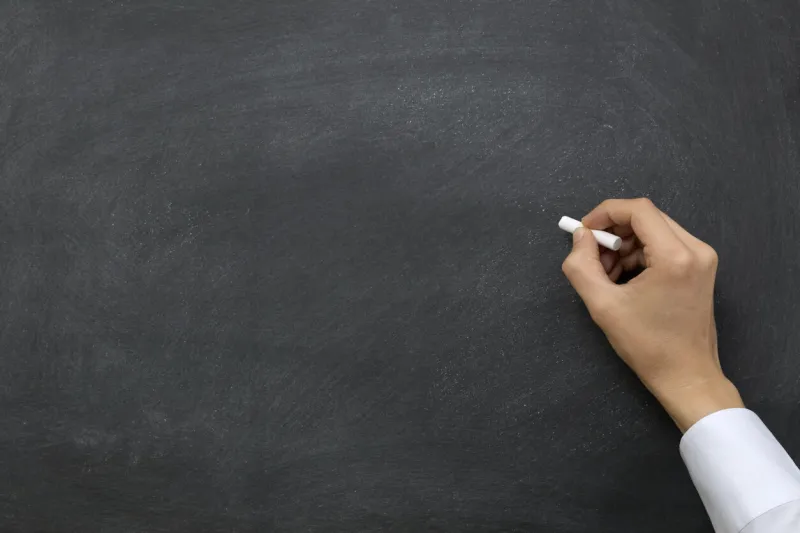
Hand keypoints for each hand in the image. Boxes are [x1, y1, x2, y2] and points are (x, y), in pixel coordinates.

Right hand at [561, 198, 742, 431]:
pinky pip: (664, 246)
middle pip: (647, 217)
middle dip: (613, 232)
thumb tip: (580, 237)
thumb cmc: (646, 345)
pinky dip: (640, 255)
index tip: (583, 232)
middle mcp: (696, 249)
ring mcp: (702, 258)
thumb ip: (581, 266)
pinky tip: (625, 280)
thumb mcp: (603, 305)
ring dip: (625, 245)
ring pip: (654, 231)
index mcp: (676, 256)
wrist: (687, 376)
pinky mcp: (701, 269)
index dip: (605, 213)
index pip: (638, 210)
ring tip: (607, 274)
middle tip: (592, 257)